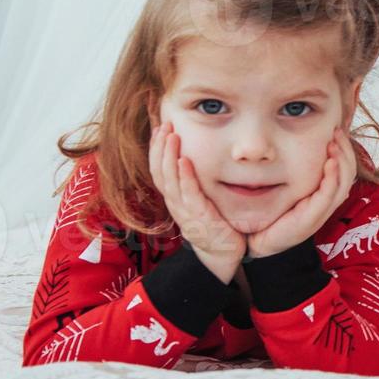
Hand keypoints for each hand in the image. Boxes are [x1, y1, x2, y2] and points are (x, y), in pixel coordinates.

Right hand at [149, 121, 245, 283]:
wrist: (223, 255)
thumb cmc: (215, 224)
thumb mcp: (200, 199)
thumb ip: (194, 181)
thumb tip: (194, 155)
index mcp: (174, 197)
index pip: (159, 167)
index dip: (156, 147)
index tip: (158, 125)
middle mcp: (175, 202)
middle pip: (159, 170)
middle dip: (159, 145)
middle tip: (163, 122)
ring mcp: (184, 210)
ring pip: (169, 179)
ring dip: (168, 155)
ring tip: (170, 134)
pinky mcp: (198, 217)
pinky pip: (188, 193)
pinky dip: (185, 176)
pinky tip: (184, 160)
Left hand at [246, 126, 357, 258]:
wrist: (259, 242)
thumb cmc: (272, 213)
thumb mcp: (289, 188)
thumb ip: (298, 171)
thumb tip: (297, 144)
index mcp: (324, 196)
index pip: (344, 170)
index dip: (344, 150)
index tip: (335, 130)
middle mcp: (327, 203)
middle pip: (349, 174)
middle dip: (346, 150)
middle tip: (336, 132)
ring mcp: (321, 212)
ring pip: (344, 183)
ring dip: (342, 160)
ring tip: (334, 143)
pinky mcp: (312, 219)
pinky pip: (329, 195)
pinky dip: (333, 177)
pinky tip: (329, 162)